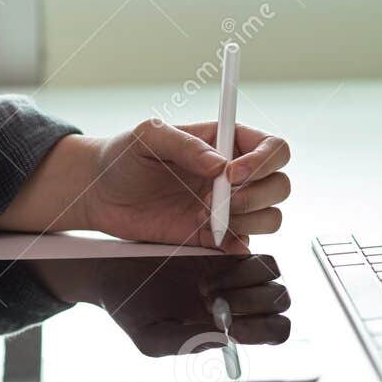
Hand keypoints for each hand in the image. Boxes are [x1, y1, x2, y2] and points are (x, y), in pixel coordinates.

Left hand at [0, 121, 291, 253]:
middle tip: (220, 198)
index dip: (264, 162)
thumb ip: (185, 144)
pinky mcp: (215, 237)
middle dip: (257, 194)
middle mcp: (235, 175)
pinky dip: (237, 245)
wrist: (101, 195)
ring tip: (207, 215)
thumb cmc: (124, 157)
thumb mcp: (149, 136)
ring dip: (248, 220)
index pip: (274, 148)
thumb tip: (220, 165)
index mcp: (228, 142)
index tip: (231, 174)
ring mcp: (229, 208)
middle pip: (280, 185)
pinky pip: (245, 245)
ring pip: (271, 217)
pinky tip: (211, 237)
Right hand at [28, 255, 291, 355]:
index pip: (275, 331)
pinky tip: (208, 265)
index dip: (266, 328)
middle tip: (214, 300)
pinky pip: (254, 253)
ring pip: (272, 273)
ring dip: (249, 279)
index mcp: (228, 329)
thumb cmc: (130, 312)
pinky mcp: (221, 248)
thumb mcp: (151, 337)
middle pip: (279, 300)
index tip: (233, 324)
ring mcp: (232, 274)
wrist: (111, 274)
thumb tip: (226, 339)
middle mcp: (237, 302)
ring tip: (207, 283)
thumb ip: (187, 342)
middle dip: (256, 302)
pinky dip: (241, 259)